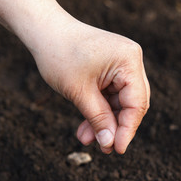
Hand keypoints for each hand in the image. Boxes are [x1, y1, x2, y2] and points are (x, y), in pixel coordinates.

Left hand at [31, 17, 149, 153]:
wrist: (44, 31)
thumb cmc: (59, 55)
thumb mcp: (79, 92)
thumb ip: (98, 119)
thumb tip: (111, 144)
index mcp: (128, 61)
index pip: (136, 102)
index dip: (128, 129)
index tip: (117, 149)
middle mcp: (131, 60)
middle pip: (132, 103)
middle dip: (116, 126)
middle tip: (104, 148)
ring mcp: (122, 64)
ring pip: (120, 102)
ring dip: (105, 121)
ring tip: (87, 139)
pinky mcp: (112, 68)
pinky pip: (111, 95)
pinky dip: (100, 110)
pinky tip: (86, 127)